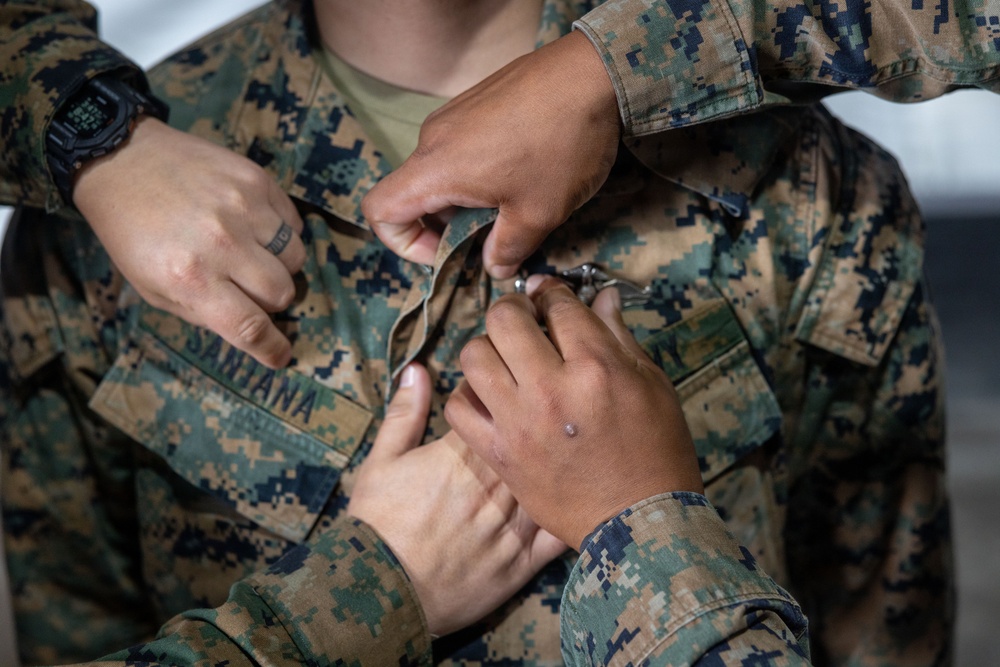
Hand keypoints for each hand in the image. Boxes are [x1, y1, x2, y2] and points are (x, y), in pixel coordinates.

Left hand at [72, 117, 305, 368]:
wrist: (121, 160)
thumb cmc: (132, 233)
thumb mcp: (152, 288)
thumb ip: (202, 312)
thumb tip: (248, 329)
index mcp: (191, 279)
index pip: (250, 327)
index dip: (272, 348)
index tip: (280, 355)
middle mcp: (222, 244)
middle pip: (281, 292)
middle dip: (271, 300)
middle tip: (251, 288)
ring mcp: (244, 208)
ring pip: (295, 257)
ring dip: (280, 265)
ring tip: (254, 254)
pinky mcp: (256, 180)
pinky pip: (293, 222)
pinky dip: (282, 233)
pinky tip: (256, 228)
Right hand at [347, 363, 565, 636]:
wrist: (381, 591)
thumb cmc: (378, 524)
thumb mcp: (381, 461)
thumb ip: (405, 412)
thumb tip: (418, 368)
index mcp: (461, 456)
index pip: (498, 410)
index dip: (503, 399)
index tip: (502, 394)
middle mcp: (495, 487)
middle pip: (532, 441)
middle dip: (537, 425)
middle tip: (537, 418)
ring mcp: (513, 525)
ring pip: (553, 481)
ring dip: (562, 461)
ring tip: (563, 450)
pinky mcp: (523, 562)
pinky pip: (559, 533)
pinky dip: (573, 513)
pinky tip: (582, 498)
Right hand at [361, 30, 619, 278]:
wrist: (595, 72)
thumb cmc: (561, 146)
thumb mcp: (538, 214)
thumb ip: (508, 250)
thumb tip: (495, 268)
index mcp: (435, 168)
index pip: (379, 210)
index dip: (404, 244)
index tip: (448, 252)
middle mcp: (433, 138)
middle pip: (414, 194)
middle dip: (446, 227)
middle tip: (493, 238)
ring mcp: (454, 115)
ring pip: (441, 172)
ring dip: (467, 200)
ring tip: (515, 205)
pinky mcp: (477, 102)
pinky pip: (461, 148)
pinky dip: (480, 173)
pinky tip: (523, 174)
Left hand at [445, 277, 703, 548]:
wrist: (640, 522)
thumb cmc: (657, 452)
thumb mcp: (651, 386)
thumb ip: (619, 337)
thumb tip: (601, 296)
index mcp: (596, 366)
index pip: (558, 304)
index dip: (553, 293)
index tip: (551, 297)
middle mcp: (551, 389)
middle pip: (506, 319)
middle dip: (514, 308)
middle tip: (524, 320)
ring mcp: (520, 423)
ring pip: (474, 355)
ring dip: (486, 347)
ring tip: (503, 357)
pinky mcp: (500, 454)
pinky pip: (459, 409)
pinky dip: (467, 395)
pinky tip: (488, 395)